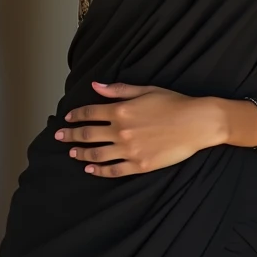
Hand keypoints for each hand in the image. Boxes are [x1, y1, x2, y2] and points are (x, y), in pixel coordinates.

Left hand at [54, 80, 219, 176]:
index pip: (90, 113)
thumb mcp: (145, 90)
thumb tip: (96, 86)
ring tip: (72, 153)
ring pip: (97, 154)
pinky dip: (99, 170)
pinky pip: (113, 170)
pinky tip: (91, 169)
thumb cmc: (174, 103)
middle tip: (59, 136)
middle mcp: (121, 130)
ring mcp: (129, 150)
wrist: (196, 123)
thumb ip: (118, 90)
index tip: (68, 119)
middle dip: (70, 135)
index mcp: (121, 110)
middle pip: (87, 134)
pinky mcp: (139, 165)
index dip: (76, 115)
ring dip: (81, 153)